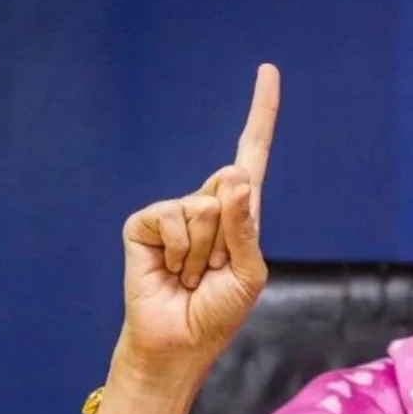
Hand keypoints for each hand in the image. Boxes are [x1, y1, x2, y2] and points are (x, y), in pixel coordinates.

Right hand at [114, 64, 279, 385]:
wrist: (177, 343)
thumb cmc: (218, 312)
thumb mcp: (248, 273)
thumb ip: (245, 227)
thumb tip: (237, 177)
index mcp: (242, 213)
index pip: (253, 154)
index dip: (261, 113)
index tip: (268, 70)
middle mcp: (209, 204)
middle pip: (234, 186)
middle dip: (231, 236)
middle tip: (215, 271)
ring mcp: (175, 211)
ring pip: (205, 207)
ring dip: (204, 253)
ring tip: (192, 276)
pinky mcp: (145, 222)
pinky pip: (172, 217)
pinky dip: (178, 251)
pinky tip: (170, 271)